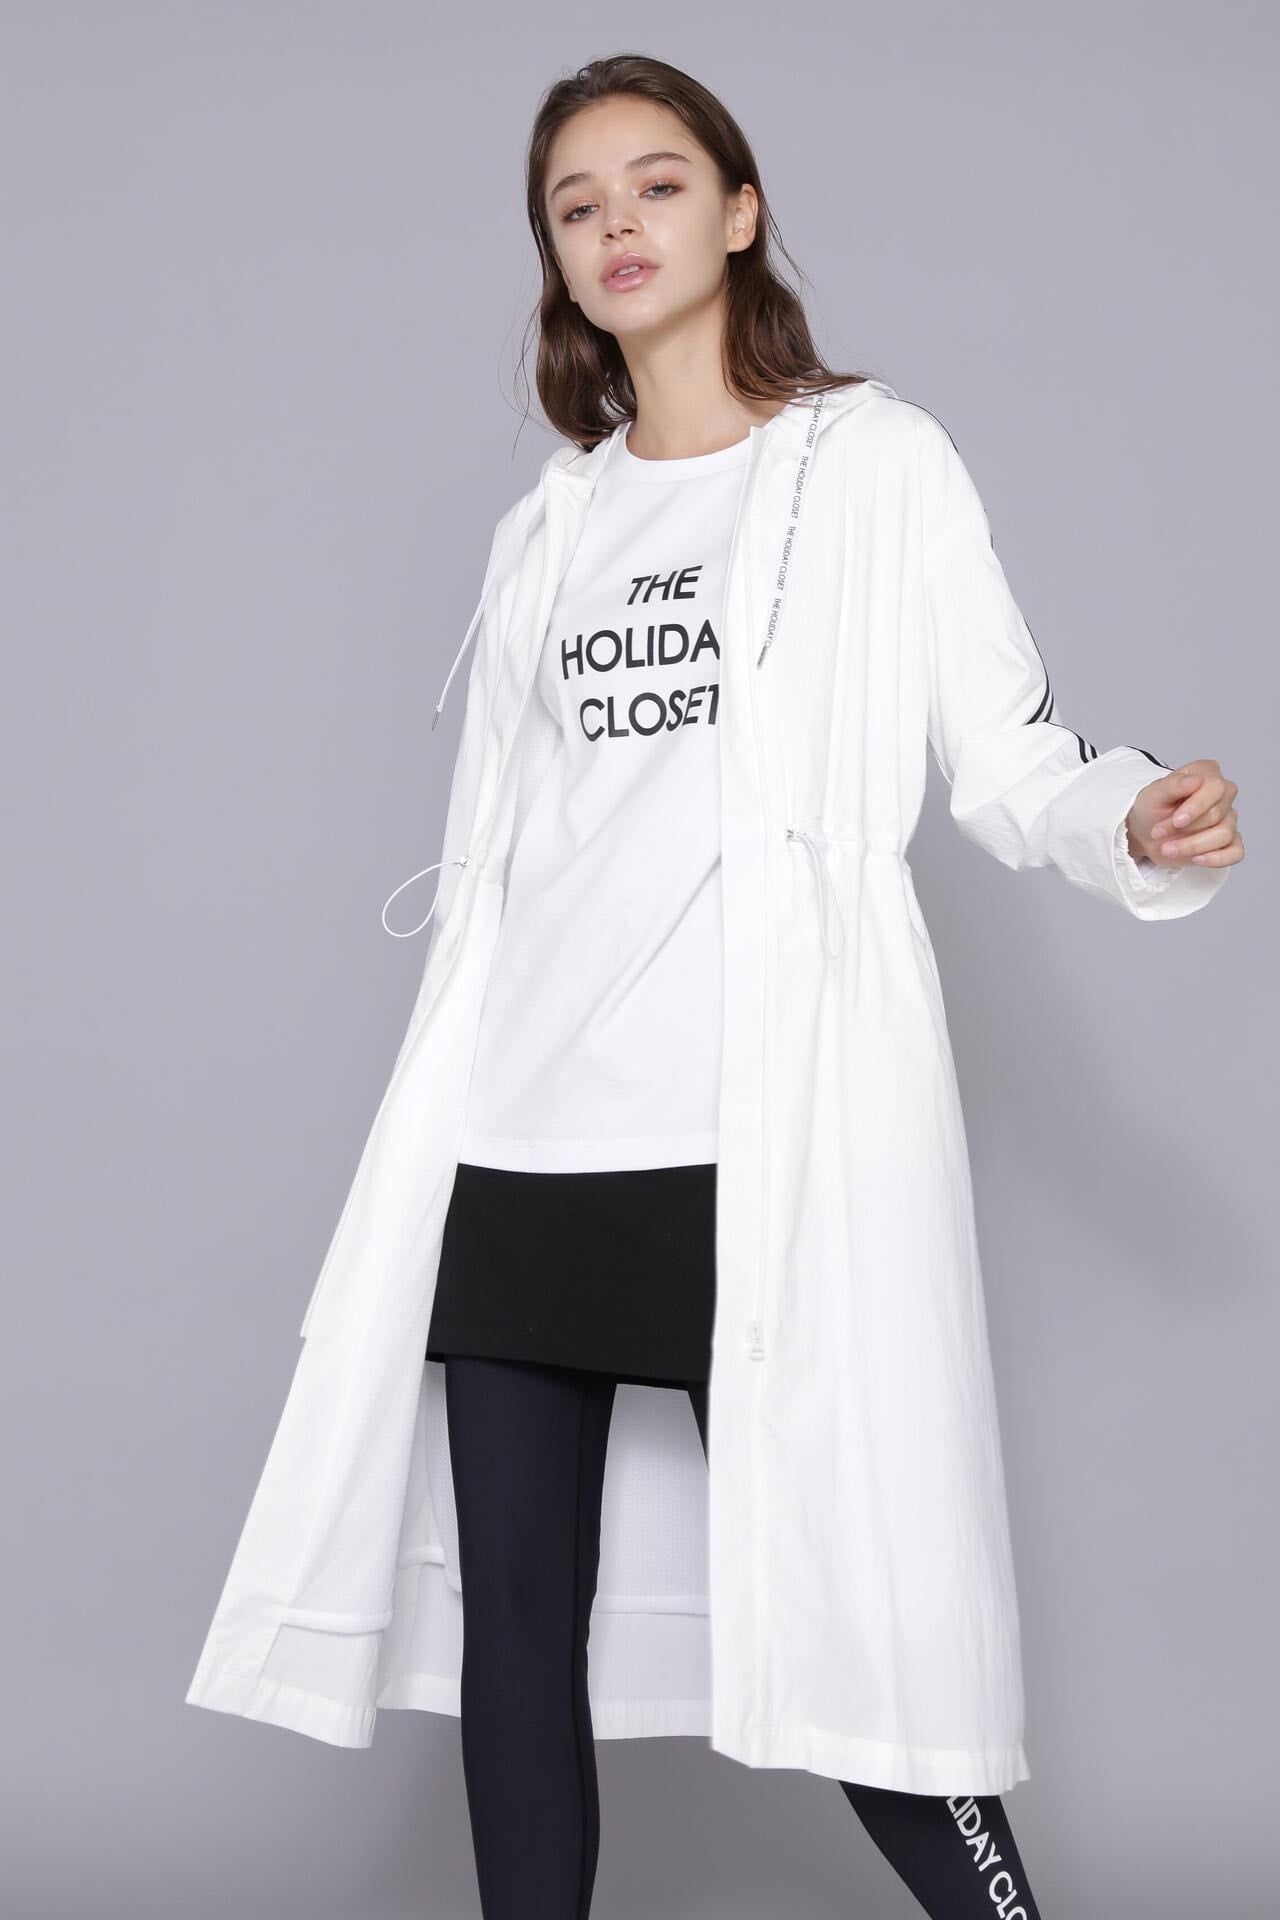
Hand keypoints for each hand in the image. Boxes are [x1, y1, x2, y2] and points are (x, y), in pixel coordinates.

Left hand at [1126, 759, 1243, 869]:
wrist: (1145, 834)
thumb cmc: (1151, 809)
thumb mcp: (1153, 794)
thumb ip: (1173, 785)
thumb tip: (1194, 781)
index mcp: (1207, 774)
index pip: (1216, 787)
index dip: (1197, 806)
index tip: (1177, 820)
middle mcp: (1222, 794)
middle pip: (1217, 814)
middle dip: (1186, 829)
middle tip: (1158, 833)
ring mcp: (1228, 818)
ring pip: (1225, 834)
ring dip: (1193, 846)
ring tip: (1168, 849)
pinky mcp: (1228, 842)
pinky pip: (1236, 852)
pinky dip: (1217, 859)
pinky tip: (1196, 859)